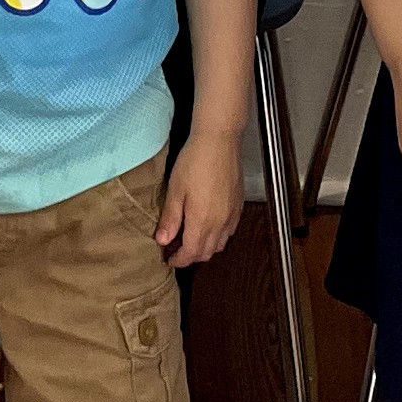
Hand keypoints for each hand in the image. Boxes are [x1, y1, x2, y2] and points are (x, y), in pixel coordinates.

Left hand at [155, 127, 243, 264]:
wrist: (219, 140)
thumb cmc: (195, 161)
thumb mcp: (176, 189)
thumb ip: (170, 218)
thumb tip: (163, 241)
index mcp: (202, 222)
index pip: (191, 254)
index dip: (178, 260)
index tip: (168, 259)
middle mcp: (221, 224)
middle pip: (206, 253)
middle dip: (190, 256)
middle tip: (175, 249)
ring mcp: (232, 215)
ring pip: (219, 244)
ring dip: (204, 247)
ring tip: (189, 237)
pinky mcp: (238, 206)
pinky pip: (229, 231)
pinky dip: (217, 236)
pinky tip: (207, 224)